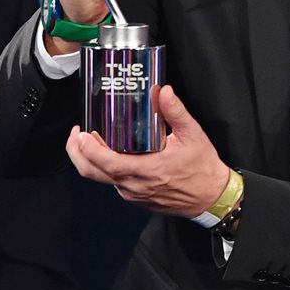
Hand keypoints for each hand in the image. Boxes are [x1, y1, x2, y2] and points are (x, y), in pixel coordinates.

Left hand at [65, 85, 229, 217]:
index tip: (81, 134)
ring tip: (92, 138)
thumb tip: (163, 92)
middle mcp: (134, 185)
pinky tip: (112, 152)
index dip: (88, 149)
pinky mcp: (135, 197)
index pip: (106, 163)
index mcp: (146, 170)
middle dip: (77, 153)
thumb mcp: (193, 134)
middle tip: (78, 134)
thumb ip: (175, 112)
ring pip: (101, 178)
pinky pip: (113, 183)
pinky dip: (106, 167)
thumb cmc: (202, 169)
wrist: (211, 197)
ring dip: (92, 159)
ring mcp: (133, 194)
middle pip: (92, 173)